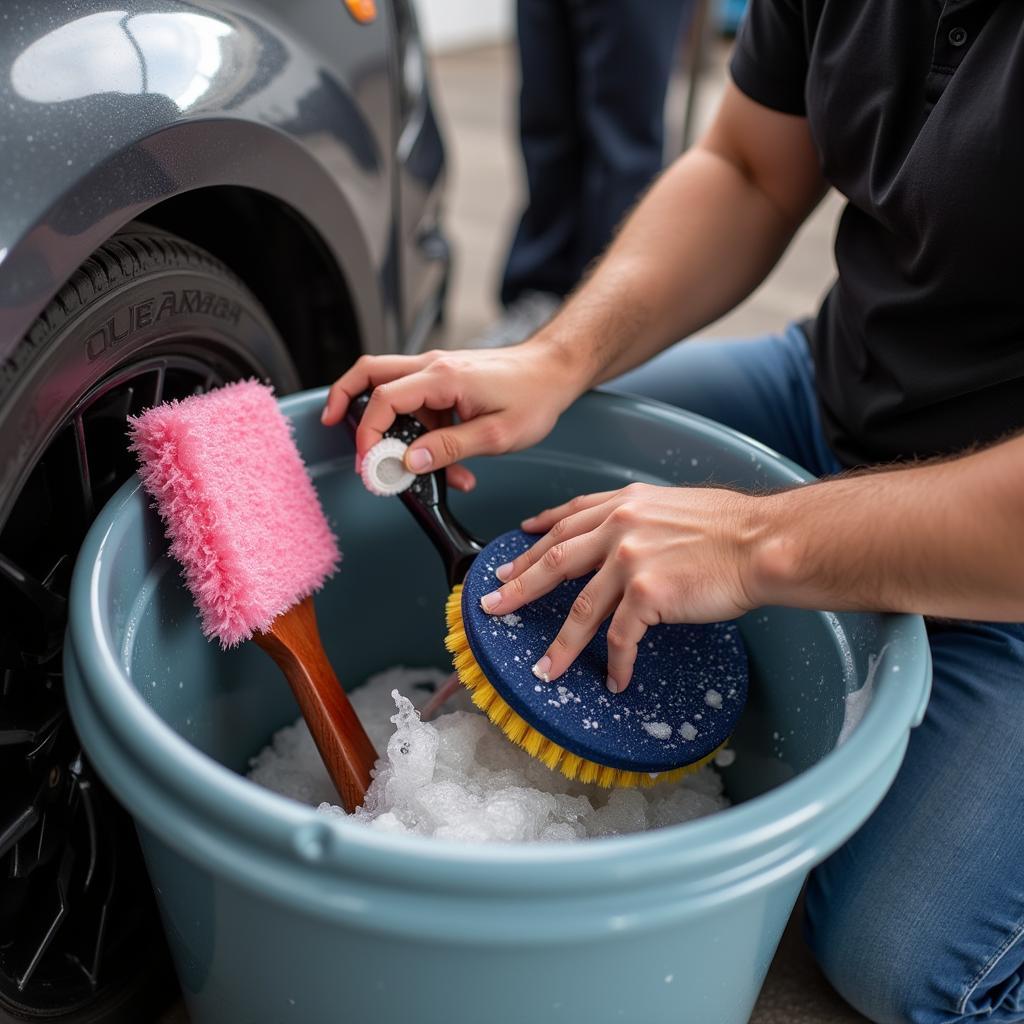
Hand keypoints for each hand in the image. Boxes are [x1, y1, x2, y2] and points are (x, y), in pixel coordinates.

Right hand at [320, 343, 584, 490]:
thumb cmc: (534, 396)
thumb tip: (409, 462)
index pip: (383, 400)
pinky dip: (420, 432)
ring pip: (392, 390)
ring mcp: (438, 370)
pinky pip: (419, 404)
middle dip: (344, 399)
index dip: (368, 434)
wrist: (557, 370)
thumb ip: (449, 449)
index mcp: (441, 377)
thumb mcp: (495, 434)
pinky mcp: (446, 380)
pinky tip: (445, 462)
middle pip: (369, 373)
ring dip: (395, 430)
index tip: (371, 464)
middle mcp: (433, 366)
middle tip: (332, 425)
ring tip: (414, 468)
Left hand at [478, 483, 759, 691]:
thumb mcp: (676, 504)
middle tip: (493, 603)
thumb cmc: (733, 527)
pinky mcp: (646, 593)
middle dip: (518, 585)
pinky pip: (621, 637)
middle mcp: (618, 526)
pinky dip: (616, 662)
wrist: (764, 542)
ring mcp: (629, 559)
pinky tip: (615, 678)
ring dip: (560, 644)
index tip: (519, 545)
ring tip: (544, 667)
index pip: (568, 518)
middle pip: (554, 560)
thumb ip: (643, 518)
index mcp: (625, 503)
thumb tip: (632, 538)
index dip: (538, 534)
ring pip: (578, 609)